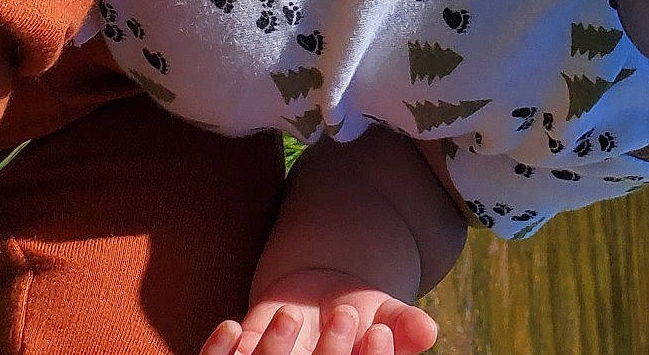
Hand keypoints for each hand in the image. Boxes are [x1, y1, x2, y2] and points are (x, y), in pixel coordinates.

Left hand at [198, 267, 437, 354]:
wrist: (316, 299)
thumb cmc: (360, 312)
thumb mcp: (385, 314)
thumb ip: (404, 324)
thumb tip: (428, 332)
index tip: (377, 330)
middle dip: (329, 353)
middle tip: (346, 313)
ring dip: (275, 350)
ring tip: (293, 315)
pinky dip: (220, 351)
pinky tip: (234, 327)